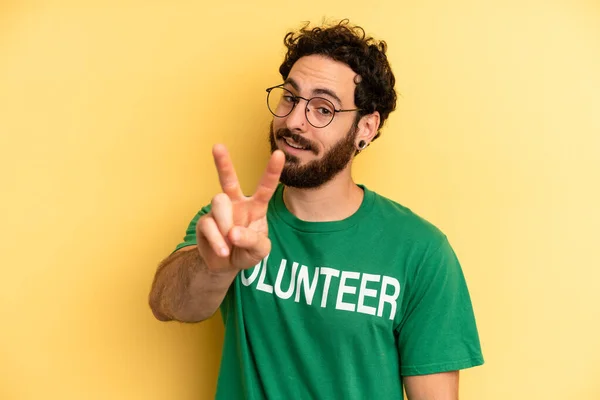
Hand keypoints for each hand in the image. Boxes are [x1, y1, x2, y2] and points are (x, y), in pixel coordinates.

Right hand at [196, 144, 284, 272]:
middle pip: (229, 180)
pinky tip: (223, 251)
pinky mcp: (205, 222)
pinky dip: (217, 241)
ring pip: (218, 202)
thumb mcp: (260, 250)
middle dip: (223, 163)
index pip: (265, 187)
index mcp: (256, 207)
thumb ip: (253, 240)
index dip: (272, 171)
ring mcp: (219, 212)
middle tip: (217, 146)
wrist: (226, 265)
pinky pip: (209, 225)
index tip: (279, 154)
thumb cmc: (247, 251)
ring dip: (225, 223)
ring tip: (230, 240)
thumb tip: (233, 233)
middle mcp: (236, 204)